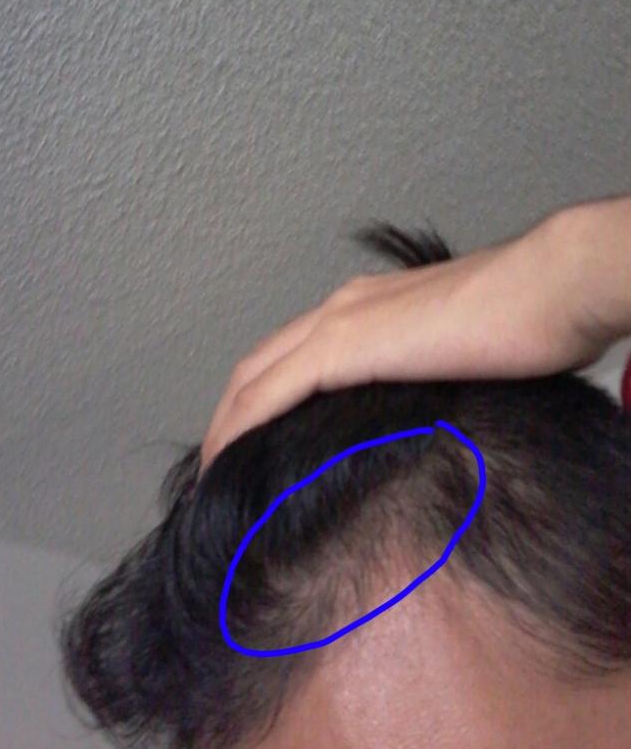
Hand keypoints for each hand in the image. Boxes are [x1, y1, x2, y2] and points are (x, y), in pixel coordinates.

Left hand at [201, 202, 626, 468]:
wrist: (547, 286)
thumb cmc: (525, 321)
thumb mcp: (461, 357)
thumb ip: (426, 378)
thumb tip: (417, 417)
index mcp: (368, 310)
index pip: (294, 358)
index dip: (263, 400)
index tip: (255, 442)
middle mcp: (343, 309)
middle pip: (260, 366)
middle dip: (231, 416)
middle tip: (219, 466)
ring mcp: (340, 323)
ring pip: (254, 378)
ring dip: (227, 425)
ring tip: (213, 475)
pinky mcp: (346, 345)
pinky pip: (272, 391)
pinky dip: (242, 426)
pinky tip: (229, 460)